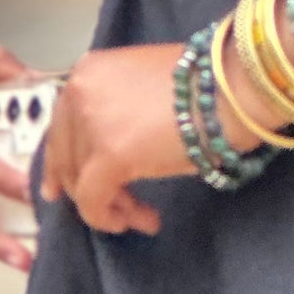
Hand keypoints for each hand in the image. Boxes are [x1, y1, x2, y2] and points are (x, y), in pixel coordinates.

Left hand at [39, 43, 193, 235]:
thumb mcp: (145, 85)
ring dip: (109, 205)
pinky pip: (92, 200)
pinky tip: (133, 222)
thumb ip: (117, 108)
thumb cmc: (207, 84)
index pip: (62, 124)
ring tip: (141, 217)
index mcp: (89, 70)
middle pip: (68, 155)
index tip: (59, 189)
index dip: (62, 161)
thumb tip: (107, 145)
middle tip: (120, 211)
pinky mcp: (108, 155)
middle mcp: (80, 92)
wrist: (234, 88)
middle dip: (90, 189)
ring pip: (80, 181)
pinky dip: (105, 218)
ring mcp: (90, 123)